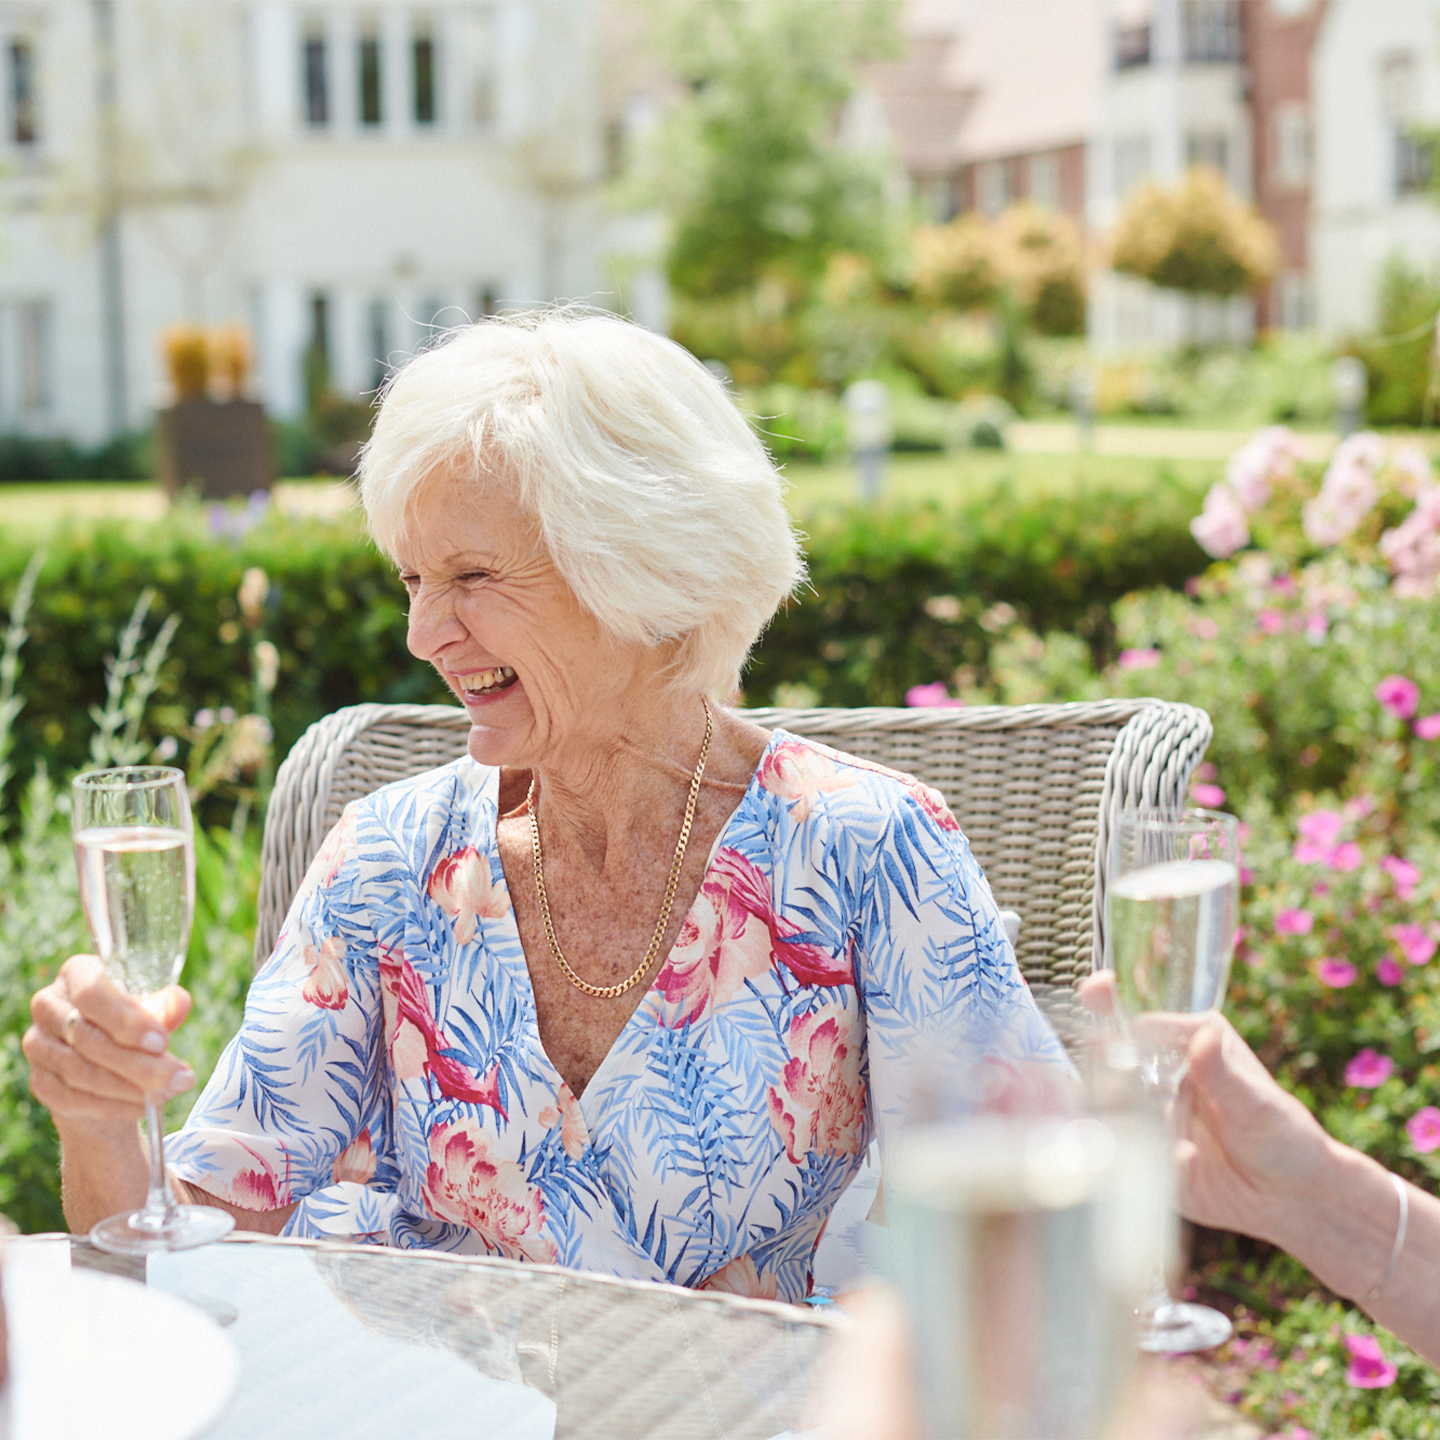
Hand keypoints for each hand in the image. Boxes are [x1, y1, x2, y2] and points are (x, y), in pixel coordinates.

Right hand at [24, 955, 195, 1126]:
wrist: (110, 1066)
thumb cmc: (136, 1025)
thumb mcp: (154, 1009)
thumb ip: (165, 1005)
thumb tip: (178, 1004)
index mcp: (76, 973)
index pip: (92, 993)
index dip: (126, 1021)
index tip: (162, 1043)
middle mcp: (48, 1005)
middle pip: (88, 1037)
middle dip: (138, 1062)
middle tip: (179, 1077)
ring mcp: (38, 1044)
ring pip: (80, 1071)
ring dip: (129, 1087)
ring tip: (168, 1091)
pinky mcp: (40, 1081)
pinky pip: (72, 1098)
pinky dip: (112, 1105)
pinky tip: (142, 1106)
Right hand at [1077, 972, 1330, 1244]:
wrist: (1294, 1201)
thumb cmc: (1284, 1137)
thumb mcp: (1258, 1104)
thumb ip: (1224, 1073)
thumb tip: (1205, 1036)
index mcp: (1187, 1047)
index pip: (1143, 1022)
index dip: (1113, 1003)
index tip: (1098, 989)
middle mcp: (1161, 1079)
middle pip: (1115, 1060)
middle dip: (1103, 1056)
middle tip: (1102, 1051)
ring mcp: (1150, 1120)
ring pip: (1115, 1109)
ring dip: (1119, 1109)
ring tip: (1151, 1118)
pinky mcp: (1150, 1162)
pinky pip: (1139, 1158)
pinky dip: (1161, 1158)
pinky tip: (1188, 1159)